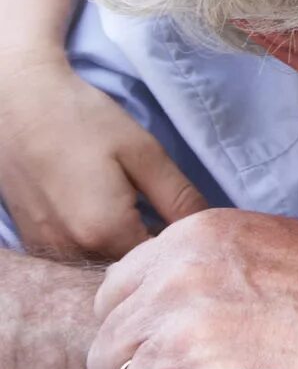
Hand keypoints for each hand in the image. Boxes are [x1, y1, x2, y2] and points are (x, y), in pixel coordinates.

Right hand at [0, 54, 207, 258]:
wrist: (17, 102)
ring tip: (136, 211)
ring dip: (123, 247)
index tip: (190, 222)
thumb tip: (208, 227)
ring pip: (100, 263)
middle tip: (165, 213)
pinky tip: (105, 213)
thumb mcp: (144, 153)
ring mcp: (46, 248)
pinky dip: (95, 244)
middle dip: (152, 249)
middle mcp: (71, 250)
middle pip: (127, 266)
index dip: (179, 244)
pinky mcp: (33, 239)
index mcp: (104, 232)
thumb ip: (178, 198)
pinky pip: (75, 255)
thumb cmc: (83, 121)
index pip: (157, 260)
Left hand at [89, 210, 297, 368]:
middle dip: (142, 360)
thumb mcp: (274, 249)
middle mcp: (176, 275)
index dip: (143, 323)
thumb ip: (208, 267)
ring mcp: (179, 328)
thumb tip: (161, 303)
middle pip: (109, 337)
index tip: (177, 343)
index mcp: (196, 235)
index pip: (116, 289)